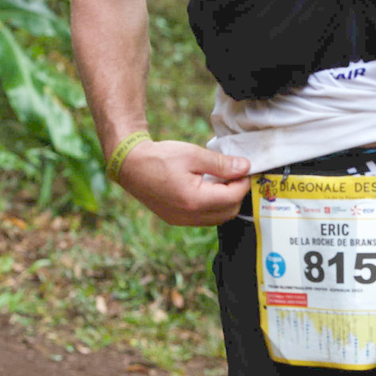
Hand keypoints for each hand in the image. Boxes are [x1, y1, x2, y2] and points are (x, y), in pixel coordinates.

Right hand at [118, 139, 249, 225]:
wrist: (130, 165)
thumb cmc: (160, 157)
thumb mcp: (193, 154)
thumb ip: (221, 164)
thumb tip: (245, 167)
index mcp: (194, 200)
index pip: (233, 198)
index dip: (243, 182)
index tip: (244, 168)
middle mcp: (189, 216)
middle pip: (229, 212)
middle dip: (237, 194)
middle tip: (235, 174)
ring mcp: (181, 221)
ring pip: (218, 218)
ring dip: (226, 202)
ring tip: (222, 180)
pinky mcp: (176, 220)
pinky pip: (204, 219)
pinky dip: (213, 206)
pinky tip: (208, 188)